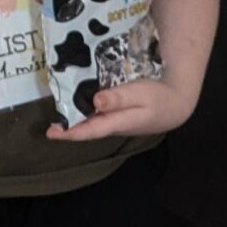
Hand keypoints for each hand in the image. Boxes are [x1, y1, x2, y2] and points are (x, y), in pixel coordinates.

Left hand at [47, 71, 199, 142]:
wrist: (176, 105)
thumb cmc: (158, 99)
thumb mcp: (139, 94)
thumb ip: (118, 98)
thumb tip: (95, 101)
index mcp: (117, 123)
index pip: (90, 130)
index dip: (70, 132)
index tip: (52, 132)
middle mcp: (113, 126)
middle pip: (88, 129)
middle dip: (68, 128)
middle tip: (49, 127)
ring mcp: (116, 122)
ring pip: (92, 123)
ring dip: (75, 121)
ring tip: (58, 117)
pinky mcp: (119, 116)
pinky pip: (98, 117)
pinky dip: (86, 113)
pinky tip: (78, 105)